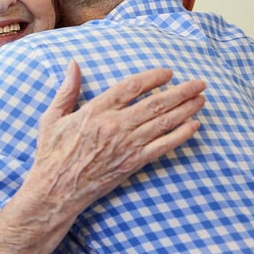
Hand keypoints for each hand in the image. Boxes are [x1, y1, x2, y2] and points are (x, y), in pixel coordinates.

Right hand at [28, 62, 205, 215]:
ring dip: (185, 110)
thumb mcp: (52, 117)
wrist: (56, 189)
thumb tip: (73, 64)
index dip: (153, 78)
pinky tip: (193, 126)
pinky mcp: (132, 163)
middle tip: (199, 84)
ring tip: (201, 100)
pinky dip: (180, 136)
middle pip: (155, 103)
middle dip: (180, 92)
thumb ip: (67, 90)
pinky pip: (162, 147)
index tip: (168, 73)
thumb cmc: (52, 152)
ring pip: (163, 123)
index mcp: (95, 110)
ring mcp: (126, 145)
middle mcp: (114, 125)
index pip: (131, 87)